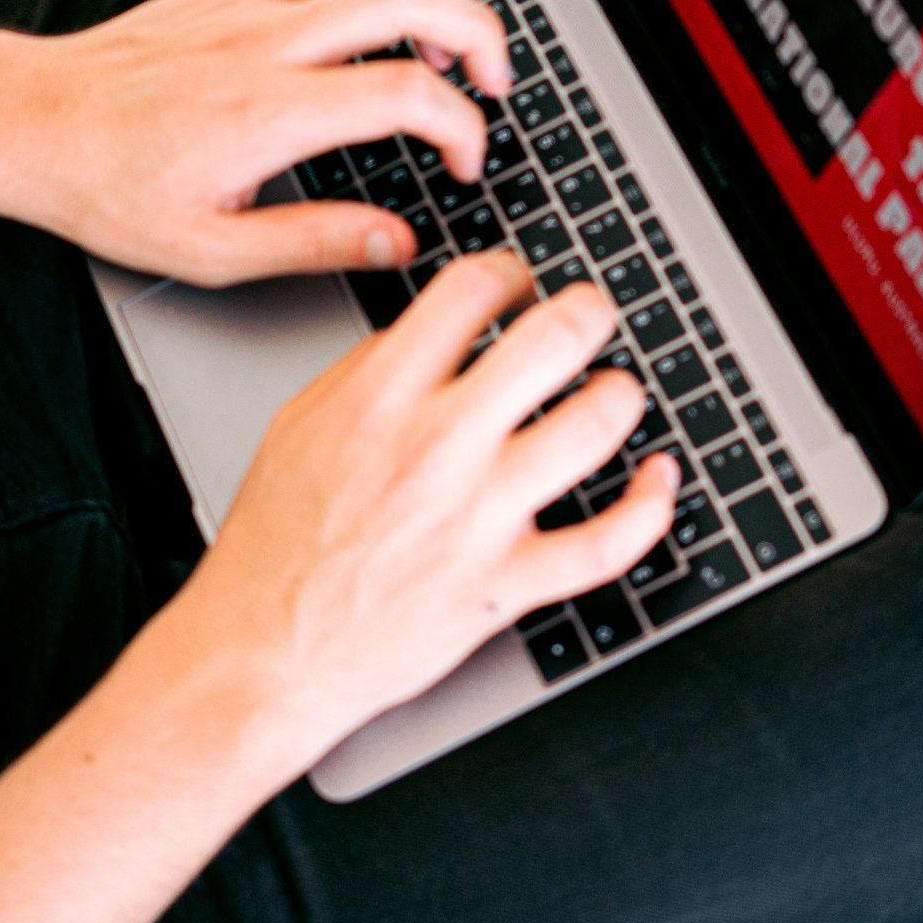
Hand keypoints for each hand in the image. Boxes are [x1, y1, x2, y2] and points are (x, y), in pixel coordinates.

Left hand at [0, 0, 512, 283]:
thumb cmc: (107, 189)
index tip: (463, 162)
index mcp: (273, 111)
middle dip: (479, 32)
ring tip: (447, 35)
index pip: (409, 94)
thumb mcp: (212, 250)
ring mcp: (247, 0)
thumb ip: (317, 242)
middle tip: (495, 78)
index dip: (463, 128)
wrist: (28, 126)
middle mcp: (268, 40)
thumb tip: (399, 242)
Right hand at [149, 251, 679, 774]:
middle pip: (551, 341)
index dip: (510, 273)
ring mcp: (478, 518)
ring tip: (616, 389)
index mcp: (381, 397)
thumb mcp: (300, 422)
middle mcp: (437, 448)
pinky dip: (650, 506)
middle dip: (588, 311)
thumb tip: (437, 329)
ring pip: (592, 428)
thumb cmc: (276, 543)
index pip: (471, 290)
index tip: (519, 285)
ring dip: (620, 396)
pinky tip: (659, 478)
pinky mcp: (505, 586)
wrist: (262, 650)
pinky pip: (606, 544)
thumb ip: (371, 366)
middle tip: (592, 314)